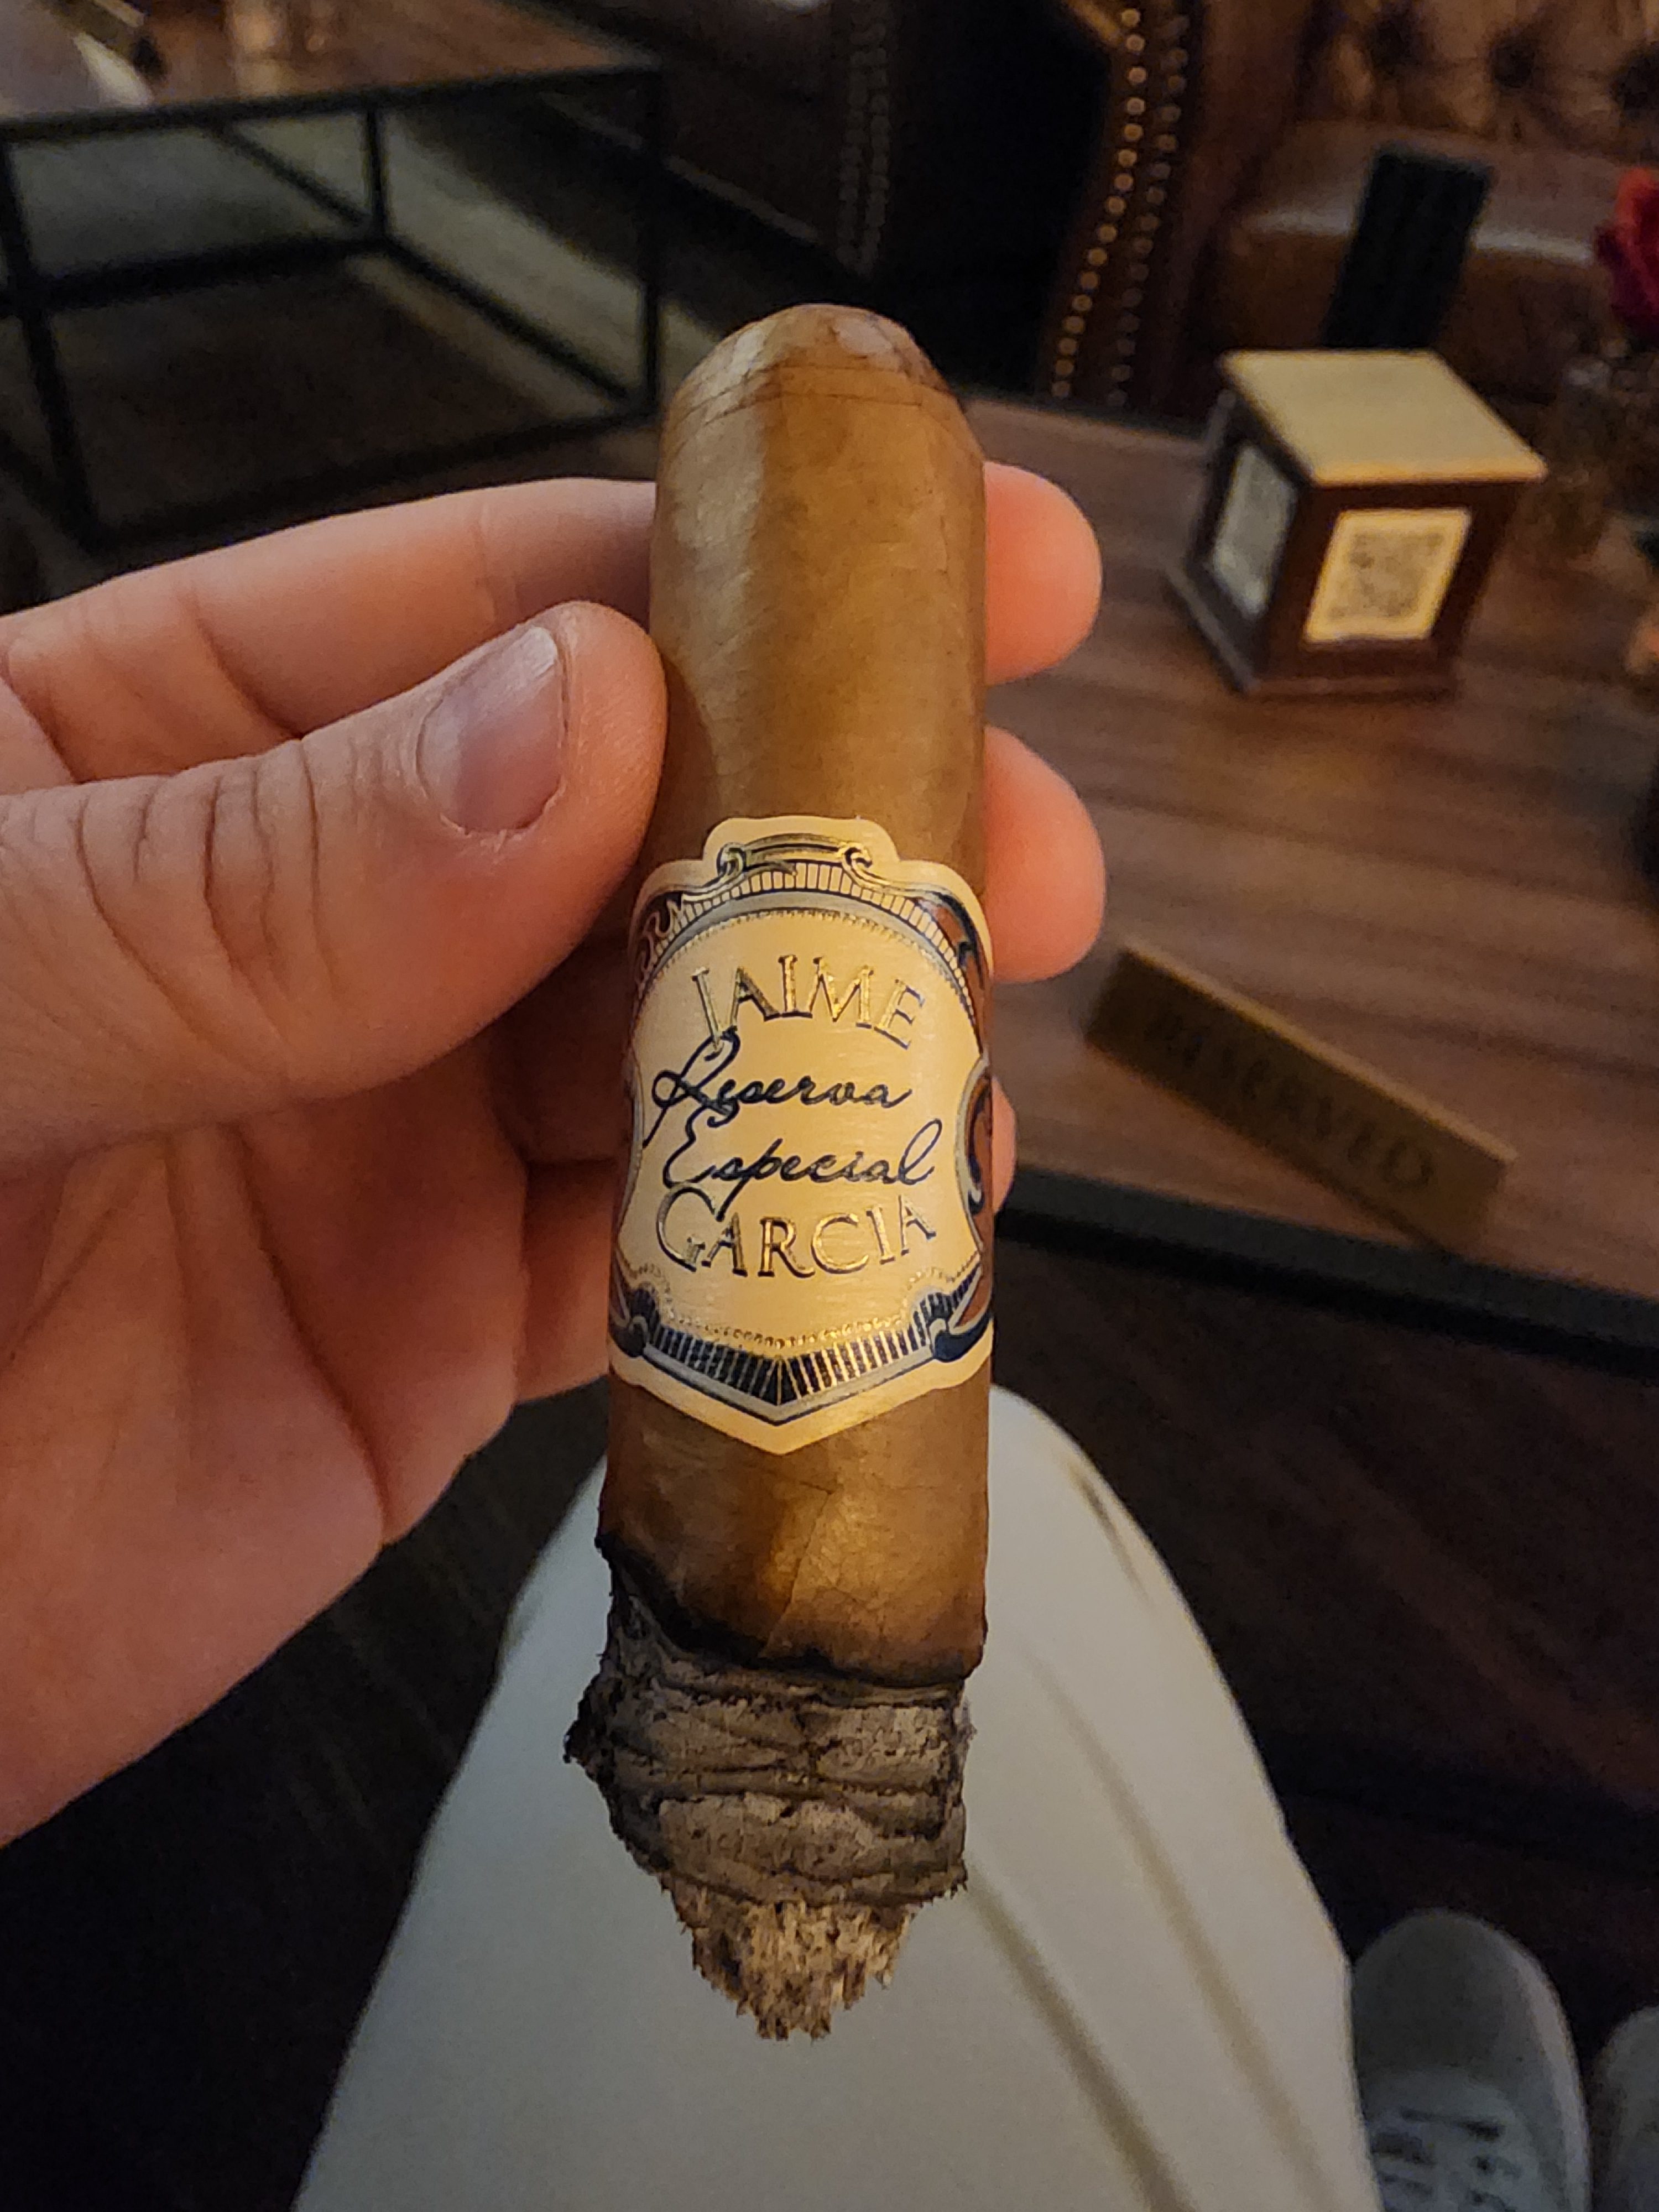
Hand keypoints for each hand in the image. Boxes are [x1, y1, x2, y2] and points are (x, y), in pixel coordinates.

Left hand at [0, 466, 1103, 1840]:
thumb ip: (230, 881)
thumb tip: (580, 728)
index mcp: (174, 750)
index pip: (490, 609)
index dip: (734, 576)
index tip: (960, 561)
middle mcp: (316, 921)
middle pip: (635, 832)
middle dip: (841, 831)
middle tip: (1013, 857)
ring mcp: (389, 1129)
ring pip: (672, 1052)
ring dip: (832, 1055)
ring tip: (961, 1067)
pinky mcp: (440, 1333)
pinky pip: (652, 1271)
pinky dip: (776, 1256)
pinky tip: (886, 1232)